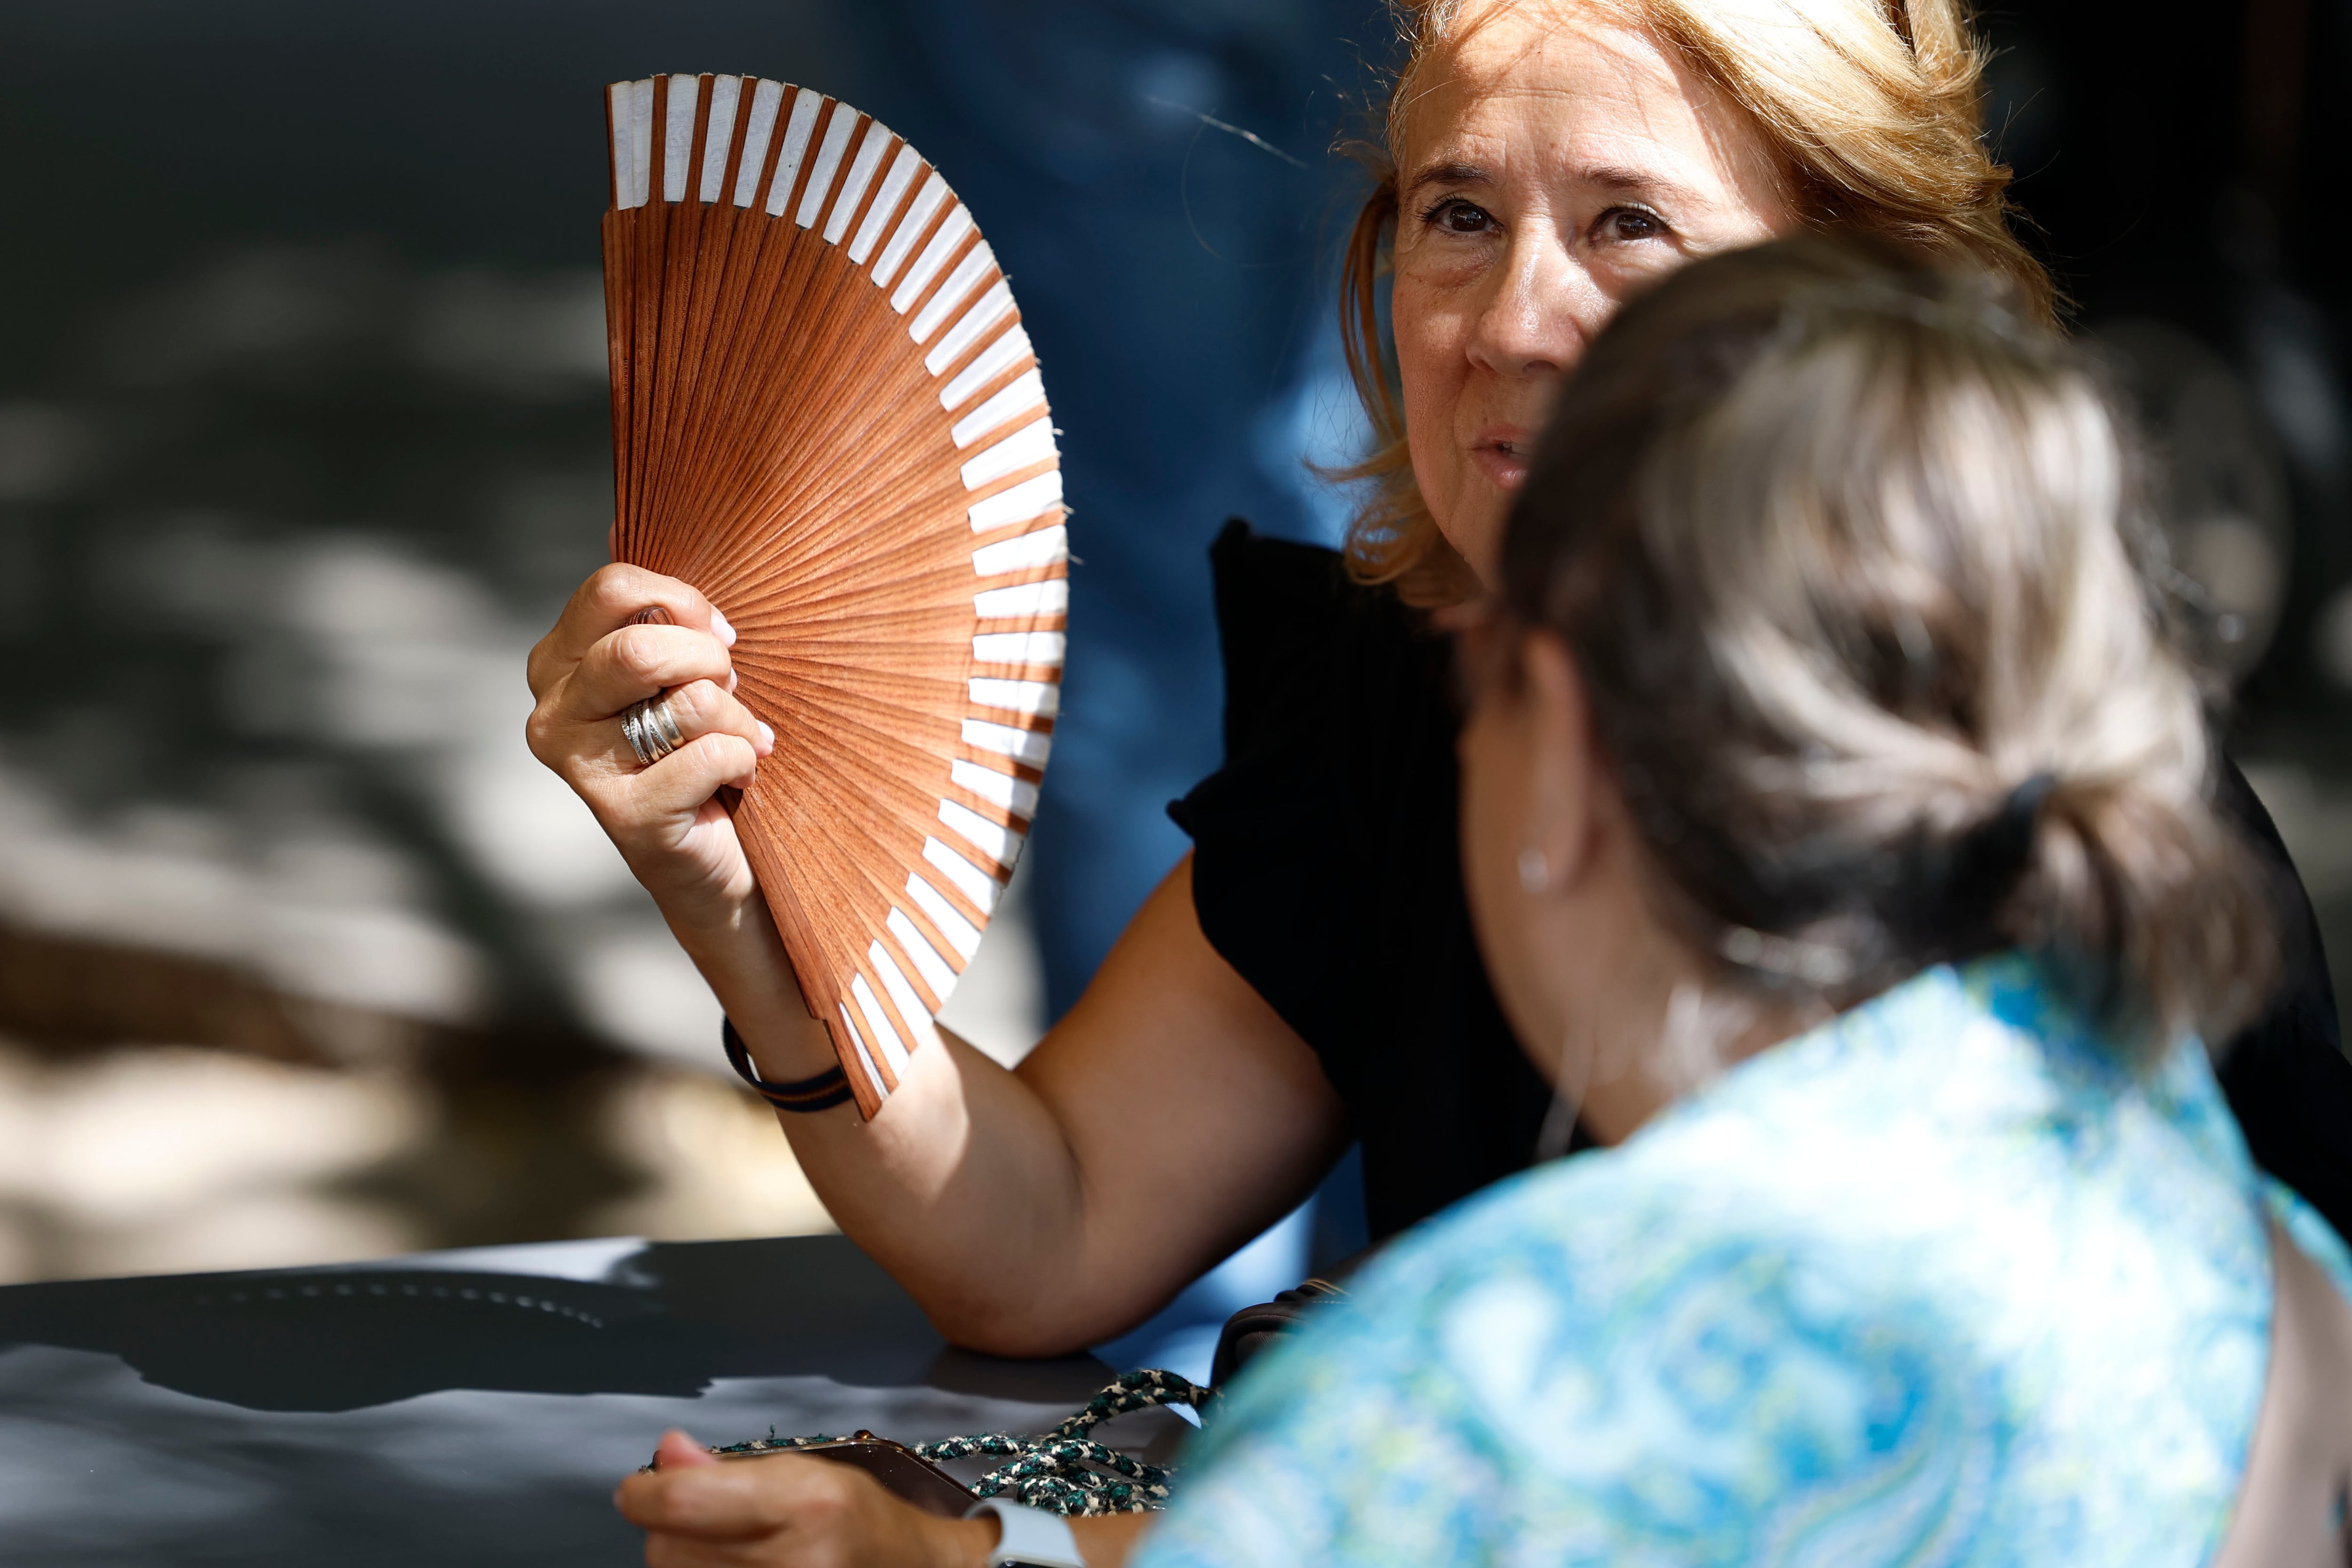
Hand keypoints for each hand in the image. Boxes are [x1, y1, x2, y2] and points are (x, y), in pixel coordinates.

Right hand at [526, 564, 774, 930]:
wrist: (717, 855)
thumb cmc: (701, 744)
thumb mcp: (681, 666)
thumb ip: (653, 605)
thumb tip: (622, 521)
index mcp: (560, 659)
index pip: (613, 586)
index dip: (684, 600)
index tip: (721, 633)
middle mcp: (553, 710)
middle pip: (640, 645)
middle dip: (710, 660)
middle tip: (733, 686)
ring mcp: (580, 767)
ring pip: (683, 701)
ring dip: (736, 715)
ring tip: (743, 736)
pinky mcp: (624, 817)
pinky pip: (706, 757)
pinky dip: (742, 759)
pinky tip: (742, 778)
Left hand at [617, 1432, 992, 1567]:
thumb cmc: (858, 1520)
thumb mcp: (805, 1474)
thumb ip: (728, 1468)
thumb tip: (666, 1452)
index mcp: (803, 1506)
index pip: (682, 1503)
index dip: (645, 1492)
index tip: (640, 1487)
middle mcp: (789, 1563)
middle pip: (667, 1548)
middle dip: (668, 1527)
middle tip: (704, 1517)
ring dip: (682, 1559)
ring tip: (727, 1548)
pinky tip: (730, 1567)